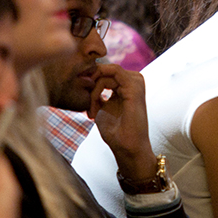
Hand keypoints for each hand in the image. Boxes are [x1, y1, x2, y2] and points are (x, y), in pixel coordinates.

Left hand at [89, 64, 159, 182]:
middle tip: (84, 101)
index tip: (81, 96)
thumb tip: (87, 82)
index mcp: (127, 86)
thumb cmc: (116, 132)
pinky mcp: (134, 88)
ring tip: (92, 107)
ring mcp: (136, 84)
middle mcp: (134, 83)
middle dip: (92, 81)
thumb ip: (98, 94)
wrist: (126, 148)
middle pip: (108, 69)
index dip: (91, 79)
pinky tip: (96, 101)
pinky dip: (100, 85)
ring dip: (95, 86)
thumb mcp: (103, 108)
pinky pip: (114, 73)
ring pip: (109, 71)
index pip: (108, 72)